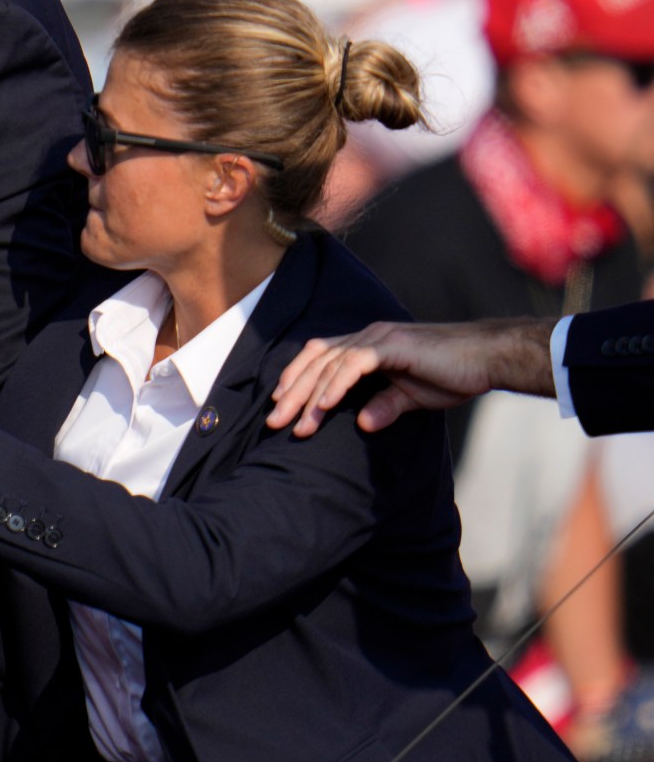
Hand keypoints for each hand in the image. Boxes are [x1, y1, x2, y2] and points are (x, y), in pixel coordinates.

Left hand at [266, 317, 556, 436]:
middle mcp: (366, 336)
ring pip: (329, 364)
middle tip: (273, 423)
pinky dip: (336, 385)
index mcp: (366, 345)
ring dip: (309, 396)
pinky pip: (355, 364)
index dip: (296, 380)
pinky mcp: (393, 346)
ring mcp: (378, 338)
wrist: (488, 359)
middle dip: (291, 393)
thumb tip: (364, 425)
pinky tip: (324, 406)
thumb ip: (384, 407)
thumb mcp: (411, 397)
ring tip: (296, 424)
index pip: (319, 358)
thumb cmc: (453, 374)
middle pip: (315, 361)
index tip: (280, 409)